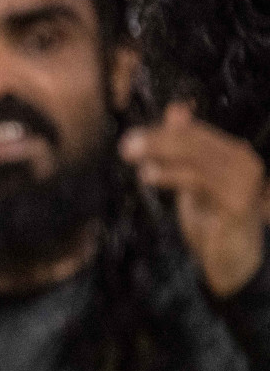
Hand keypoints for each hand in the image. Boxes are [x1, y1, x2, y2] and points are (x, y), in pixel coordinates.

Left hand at [122, 103, 268, 296]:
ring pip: (197, 158)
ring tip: (131, 156)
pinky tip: (148, 175)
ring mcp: (244, 182)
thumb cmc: (215, 221)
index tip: (132, 136)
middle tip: (127, 144)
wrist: (234, 261)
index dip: (163, 131)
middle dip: (159, 139)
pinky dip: (172, 174)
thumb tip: (176, 109)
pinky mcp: (237, 203)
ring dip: (161, 153)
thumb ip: (185, 150)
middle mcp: (244, 162)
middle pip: (197, 140)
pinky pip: (199, 181)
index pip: (196, 132)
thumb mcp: (194, 181)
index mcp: (234, 154)